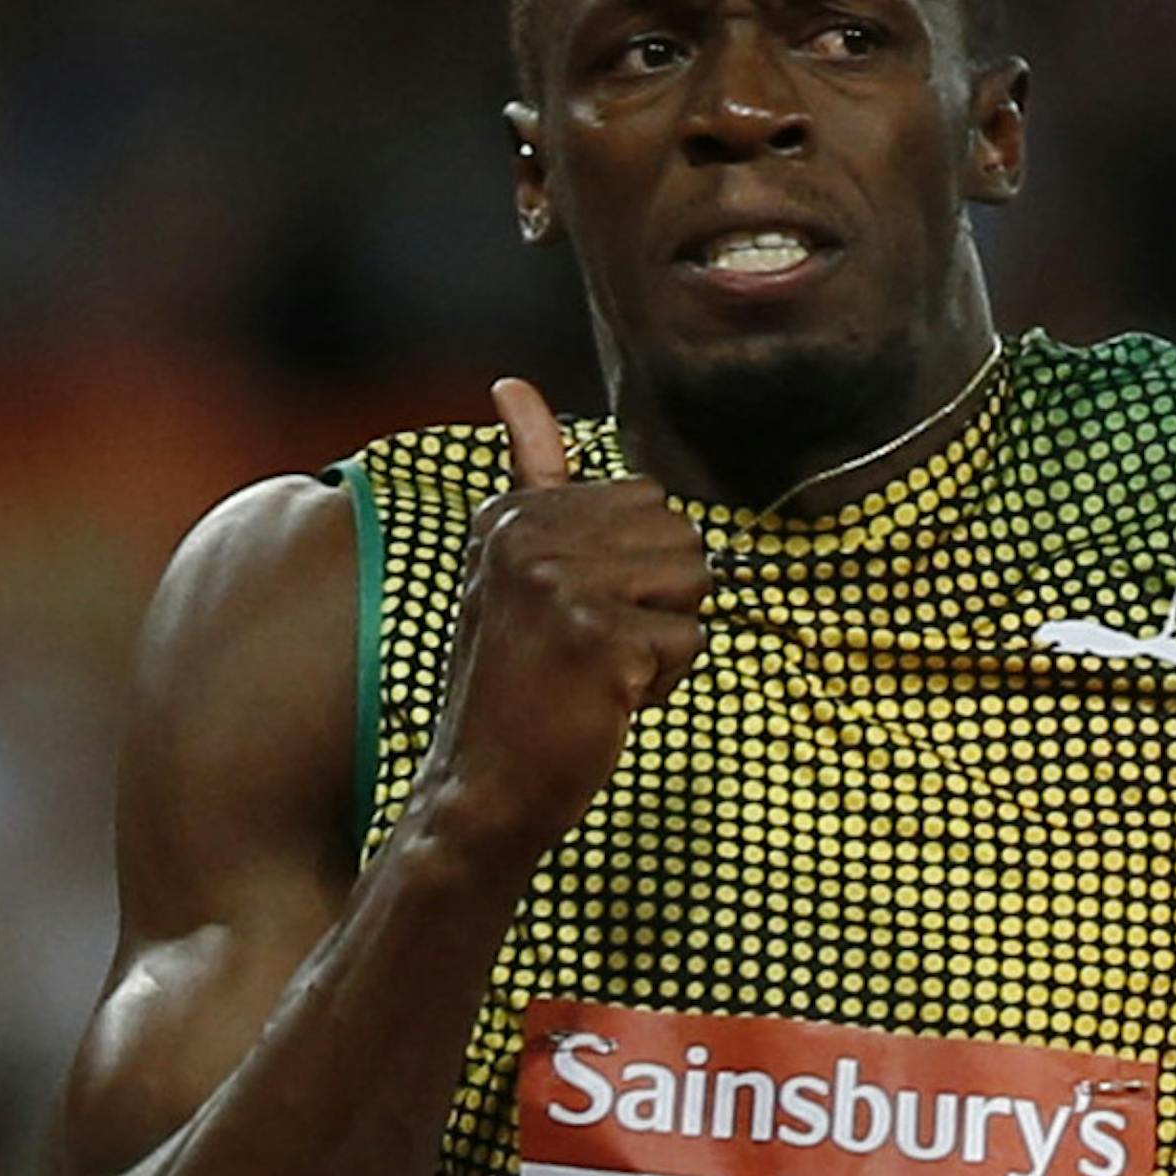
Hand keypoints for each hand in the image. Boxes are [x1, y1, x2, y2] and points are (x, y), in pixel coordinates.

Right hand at [432, 378, 711, 851]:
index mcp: (511, 512)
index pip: (644, 500)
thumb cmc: (509, 687)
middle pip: (680, 534)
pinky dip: (662, 685)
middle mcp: (530, 536)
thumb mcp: (507, 571)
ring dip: (665, 640)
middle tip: (592, 650)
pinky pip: (691, 641)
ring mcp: (564, 585)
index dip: (632, 570)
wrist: (481, 791)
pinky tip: (605, 703)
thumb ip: (529, 475)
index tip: (572, 617)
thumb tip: (513, 384)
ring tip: (600, 672)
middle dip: (659, 600)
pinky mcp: (601, 638)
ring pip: (694, 582)